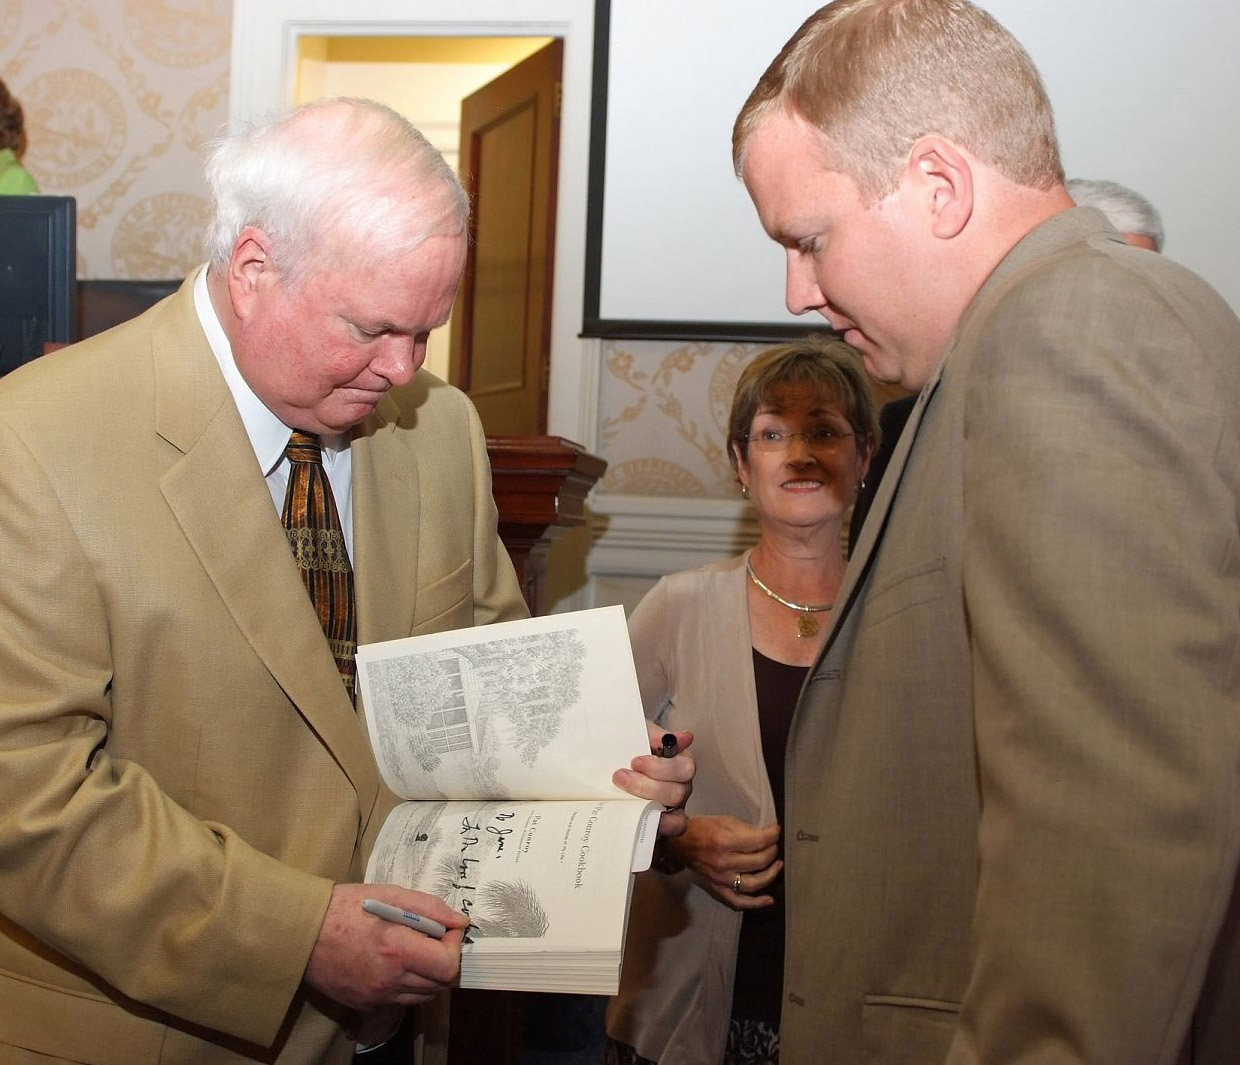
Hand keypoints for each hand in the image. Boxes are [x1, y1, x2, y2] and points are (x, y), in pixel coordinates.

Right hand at [304, 883, 470, 1010]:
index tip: (447, 930)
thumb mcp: (390, 894)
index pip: (447, 965)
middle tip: (433, 939)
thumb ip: (429, 908)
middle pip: (440, 984)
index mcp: (395, 948)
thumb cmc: (345, 907)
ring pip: (423, 995)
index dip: (454, 946)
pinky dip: (408, 984)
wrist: (301, 933)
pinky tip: (395, 963)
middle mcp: (389, 979)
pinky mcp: (367, 1004)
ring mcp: (377, 996)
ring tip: (414, 950)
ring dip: (429, 974)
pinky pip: (401, 1000)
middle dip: (444, 959)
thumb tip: (459, 921)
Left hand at [612, 724, 694, 836]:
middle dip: (646, 785)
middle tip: (620, 776)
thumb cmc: (628, 746)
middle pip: (678, 792)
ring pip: (674, 815)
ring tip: (623, 796)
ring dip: (646, 805)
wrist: (606, 761)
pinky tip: (638, 819)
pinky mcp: (662, 824)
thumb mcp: (639, 733)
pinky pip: (670, 831)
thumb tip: (685, 737)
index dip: (660, 768)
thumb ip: (657, 734)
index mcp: (680, 763)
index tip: (634, 761)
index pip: (685, 769)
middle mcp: (681, 786)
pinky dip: (659, 828)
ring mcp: (673, 808)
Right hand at [665, 814, 781, 910]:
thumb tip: (767, 835)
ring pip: (753, 884)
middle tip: (774, 846)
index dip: (772, 835)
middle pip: (759, 862)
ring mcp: (721, 879)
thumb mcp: (725, 821)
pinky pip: (738, 901)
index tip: (776, 830)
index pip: (758, 841)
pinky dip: (756, 903)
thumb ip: (746, 829)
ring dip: (770, 875)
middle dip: (772, 852)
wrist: (680, 843)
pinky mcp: (718, 888)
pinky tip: (769, 899)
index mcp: (725, 842)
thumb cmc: (703, 828)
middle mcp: (724, 863)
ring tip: (777, 865)